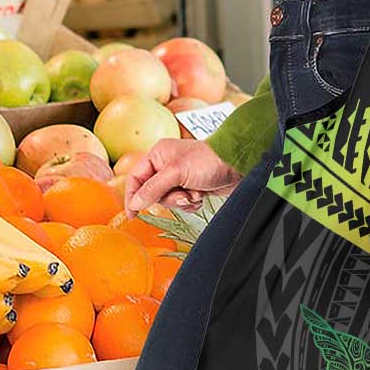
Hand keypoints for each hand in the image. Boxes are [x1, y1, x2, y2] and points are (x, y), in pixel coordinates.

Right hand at [124, 139, 241, 216]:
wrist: (237, 165)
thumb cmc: (208, 161)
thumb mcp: (176, 173)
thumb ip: (153, 188)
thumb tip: (135, 203)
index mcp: (158, 155)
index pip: (136, 178)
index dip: (132, 196)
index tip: (132, 214)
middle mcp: (166, 165)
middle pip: (152, 193)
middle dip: (168, 198)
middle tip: (182, 195)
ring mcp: (179, 177)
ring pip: (168, 200)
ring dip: (182, 201)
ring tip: (195, 193)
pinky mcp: (191, 187)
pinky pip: (182, 203)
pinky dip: (191, 203)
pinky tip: (201, 195)